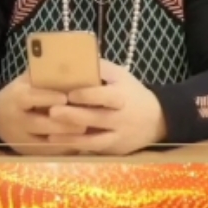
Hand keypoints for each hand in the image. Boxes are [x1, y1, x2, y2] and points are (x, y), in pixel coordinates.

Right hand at [0, 72, 86, 154]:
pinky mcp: (28, 152)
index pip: (31, 98)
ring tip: (87, 131)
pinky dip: (65, 148)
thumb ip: (44, 76)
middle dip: (63, 122)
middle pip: (40, 124)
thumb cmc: (20, 93)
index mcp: (16, 98)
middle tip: (85, 119)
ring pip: (46, 142)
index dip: (48, 98)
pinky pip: (49, 152)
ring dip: (67, 137)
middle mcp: (17, 120)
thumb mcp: (26, 81)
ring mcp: (22, 139)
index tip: (66, 97)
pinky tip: (80, 142)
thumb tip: (70, 65)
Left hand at [47, 60, 166, 154]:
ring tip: (50, 133)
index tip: (69, 94)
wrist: (156, 120)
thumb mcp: (121, 76)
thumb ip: (100, 69)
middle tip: (52, 111)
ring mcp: (119, 136)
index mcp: (123, 96)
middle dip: (74, 116)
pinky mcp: (115, 149)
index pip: (106, 96)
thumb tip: (74, 58)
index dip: (87, 95)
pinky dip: (76, 147)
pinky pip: (93, 149)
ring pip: (94, 140)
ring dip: (71, 137)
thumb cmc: (131, 93)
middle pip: (97, 118)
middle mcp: (122, 117)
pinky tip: (58, 143)